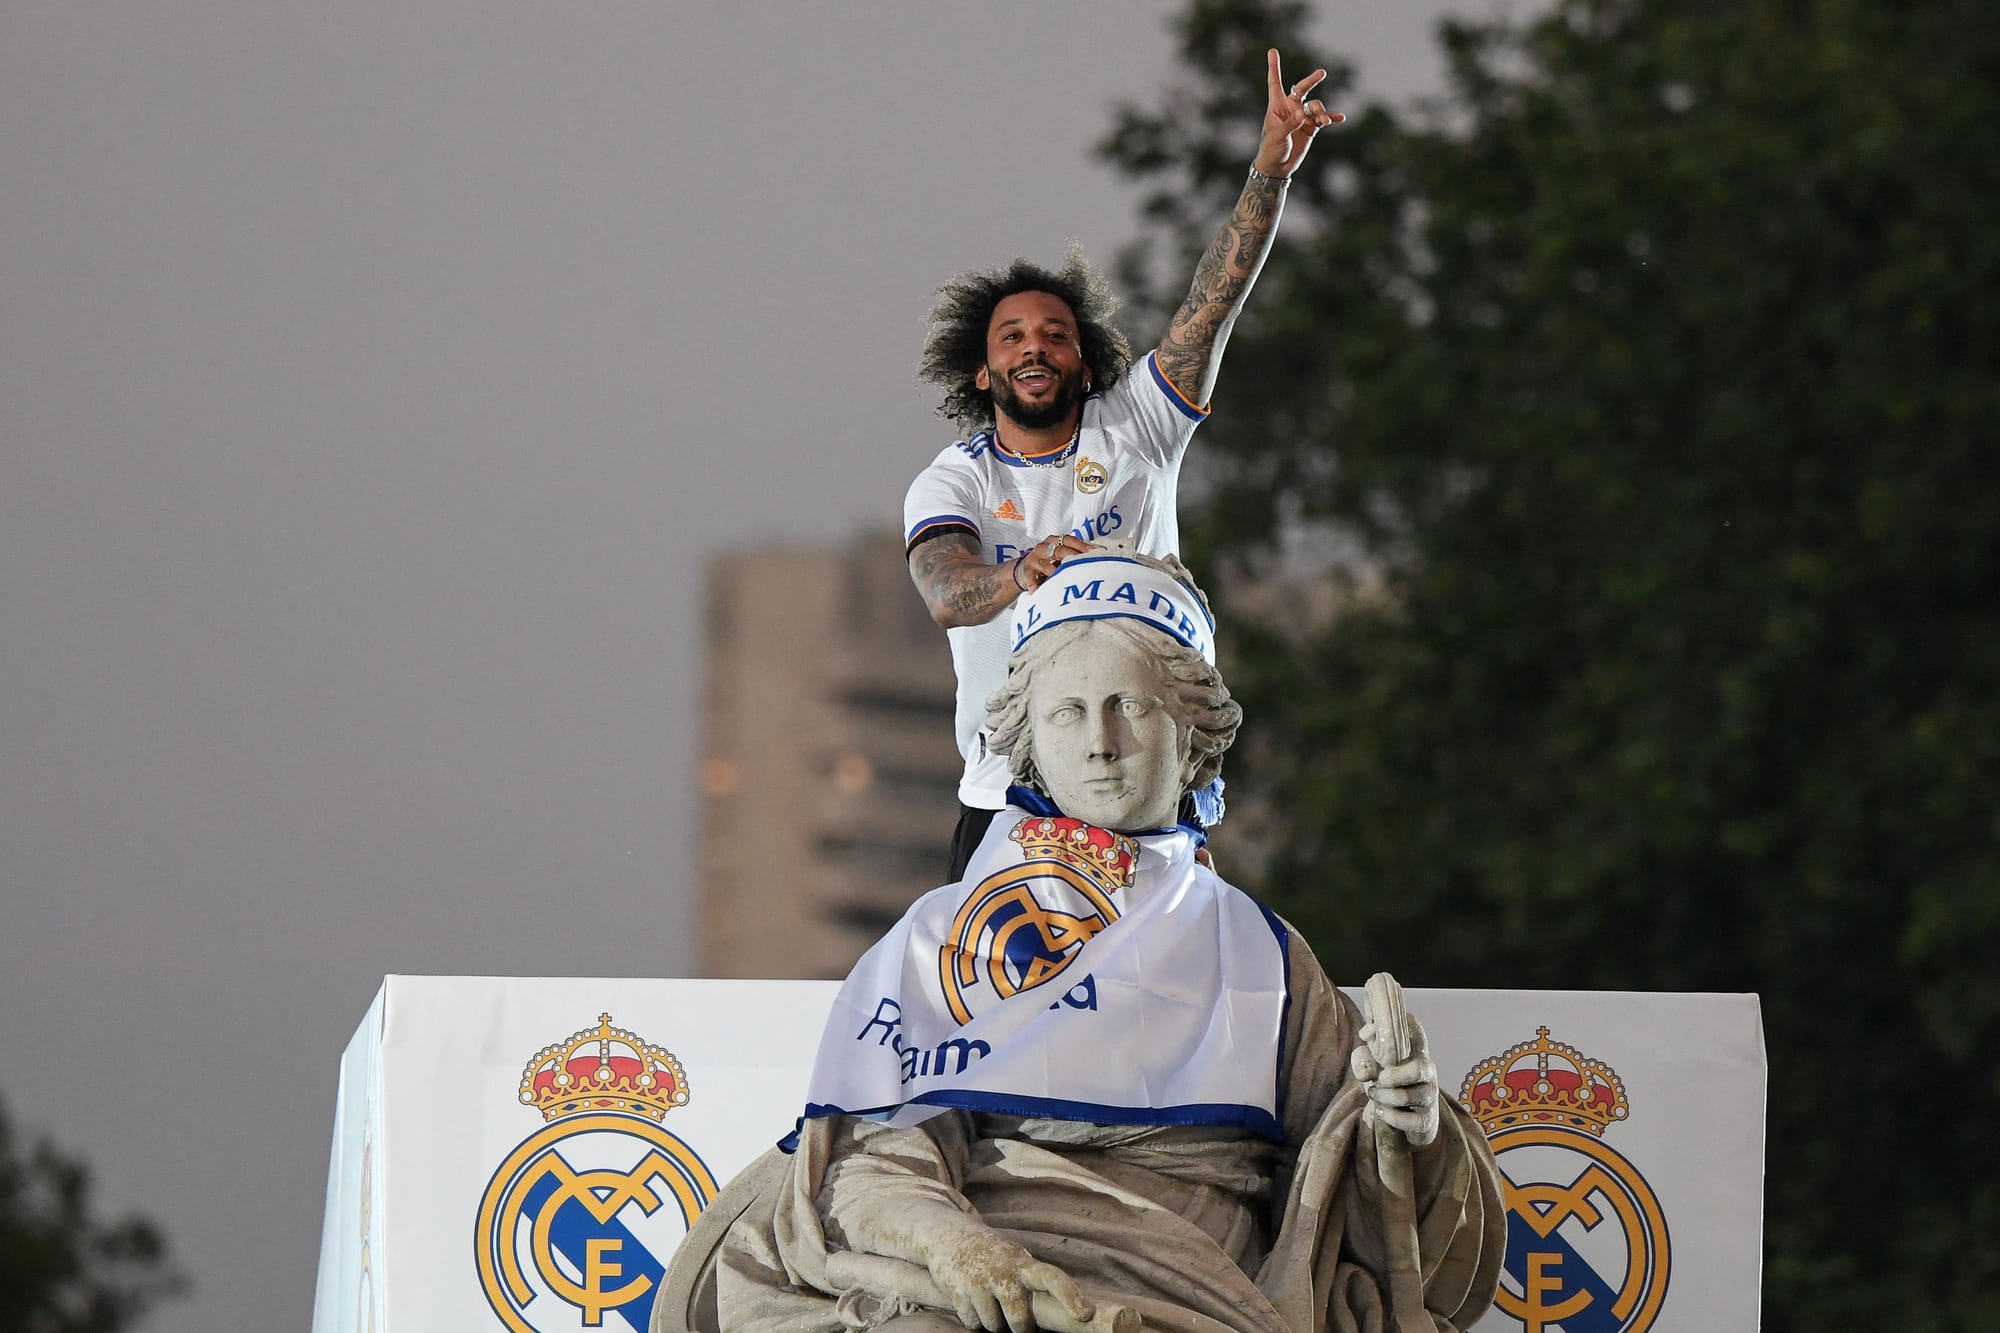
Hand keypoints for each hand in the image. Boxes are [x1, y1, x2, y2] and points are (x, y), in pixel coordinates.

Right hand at [922, 1225, 1090, 1332]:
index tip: (1084, 1313)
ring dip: (994, 1323)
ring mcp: (978, 1281)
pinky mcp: (957, 1290)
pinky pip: (972, 1323)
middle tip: (1020, 1323)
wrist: (952, 1238)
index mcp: (1024, 1265)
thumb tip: (1062, 1316)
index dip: (1069, 1295)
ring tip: (990, 1303)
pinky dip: (974, 1320)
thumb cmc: (997, 1260)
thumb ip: (1034, 1286)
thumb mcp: (1018, 1264)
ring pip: (994, 1326)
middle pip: (1019, 1320)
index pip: (1053, 1278)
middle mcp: (1003, 1272)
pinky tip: (973, 1301)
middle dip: (1021, 1329)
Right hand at [1017, 534, 1089, 591]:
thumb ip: (1075, 553)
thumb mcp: (1060, 554)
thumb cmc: (1048, 561)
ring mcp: (1034, 559)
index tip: (1095, 552)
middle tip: (1083, 565)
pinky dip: (1033, 584)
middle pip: (1058, 551)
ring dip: (1053, 571)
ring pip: (1045, 564)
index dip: (1082, 546)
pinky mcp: (1026, 571)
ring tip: (1061, 577)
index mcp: (1053, 540)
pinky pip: (1030, 577)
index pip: (1069, 540)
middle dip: (1071, 557)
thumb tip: (1099, 553)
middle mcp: (1043, 547)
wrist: (1024, 569)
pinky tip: (1037, 590)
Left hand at [1256, 49, 1341, 178]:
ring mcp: (1302, 117)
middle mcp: (1291, 107)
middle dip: (1312, 80)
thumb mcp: (1277, 135)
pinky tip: (1340, 118)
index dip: (1274, 67)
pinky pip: (1324, 119)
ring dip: (1321, 111)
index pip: (1275, 82)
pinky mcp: (1311, 127)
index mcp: (1277, 106)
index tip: (1273, 51)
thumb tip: (1303, 114)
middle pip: (1302, 88)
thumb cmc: (1271, 149)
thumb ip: (1290, 123)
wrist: (1278, 167)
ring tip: (1323, 120)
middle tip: (1322, 73)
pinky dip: (1332, 118)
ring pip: (1315, 106)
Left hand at [1351, 1011, 1440, 1147]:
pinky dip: (1390, 1116)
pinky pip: (1409, 1120)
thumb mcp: (1371, 1067)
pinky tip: (1381, 1111)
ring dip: (1384, 1097)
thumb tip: (1366, 1038)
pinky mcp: (1427, 1120)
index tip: (1380, 1034)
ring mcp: (1430, 1096)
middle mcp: (1428, 1072)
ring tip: (1373, 1094)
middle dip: (1391, 1077)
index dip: (1406, 1027)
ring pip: (1408, 1096)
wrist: (1401, 1120)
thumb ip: (1364, 1055)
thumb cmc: (1386, 1084)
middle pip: (1419, 1069)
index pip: (1417, 1033)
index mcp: (1415, 1052)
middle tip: (1375, 1080)